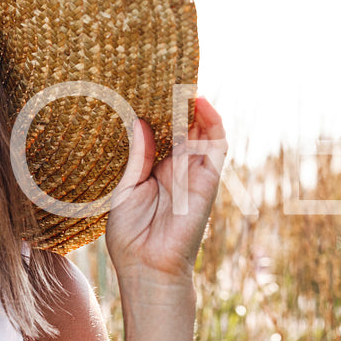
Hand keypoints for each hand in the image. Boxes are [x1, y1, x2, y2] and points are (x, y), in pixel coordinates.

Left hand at [103, 95, 226, 282]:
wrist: (147, 268)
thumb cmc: (130, 235)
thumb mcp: (123, 189)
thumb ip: (135, 157)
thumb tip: (140, 121)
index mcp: (153, 169)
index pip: (159, 132)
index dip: (156, 109)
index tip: (143, 84)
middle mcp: (176, 168)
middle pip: (181, 126)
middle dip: (175, 101)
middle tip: (162, 71)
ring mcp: (193, 173)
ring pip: (200, 131)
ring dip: (195, 106)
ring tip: (182, 78)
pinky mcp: (208, 181)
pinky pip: (216, 148)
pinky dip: (213, 124)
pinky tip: (201, 103)